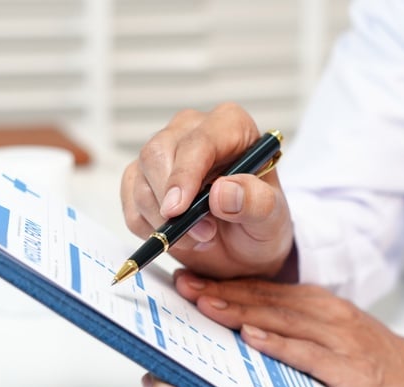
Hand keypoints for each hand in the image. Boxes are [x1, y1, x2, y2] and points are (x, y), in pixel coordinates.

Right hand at [121, 103, 294, 278]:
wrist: (244, 245)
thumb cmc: (260, 222)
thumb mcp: (273, 218)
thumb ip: (256, 202)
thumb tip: (222, 192)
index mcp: (230, 125)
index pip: (199, 141)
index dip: (185, 174)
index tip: (179, 209)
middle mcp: (192, 130)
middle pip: (158, 154)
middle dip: (171, 202)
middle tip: (202, 235)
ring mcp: (164, 152)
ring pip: (140, 180)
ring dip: (163, 221)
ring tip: (201, 239)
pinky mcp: (142, 177)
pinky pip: (130, 201)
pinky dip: (148, 228)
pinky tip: (179, 237)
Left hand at [173, 271, 403, 386]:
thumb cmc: (381, 366)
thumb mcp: (336, 342)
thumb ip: (296, 337)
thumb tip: (247, 337)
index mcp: (319, 308)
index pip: (263, 292)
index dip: (223, 284)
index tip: (187, 280)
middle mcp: (327, 317)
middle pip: (265, 299)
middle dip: (220, 291)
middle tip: (180, 285)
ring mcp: (339, 340)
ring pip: (281, 319)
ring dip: (239, 309)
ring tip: (202, 303)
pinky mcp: (350, 368)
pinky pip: (309, 353)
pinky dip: (279, 343)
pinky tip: (252, 338)